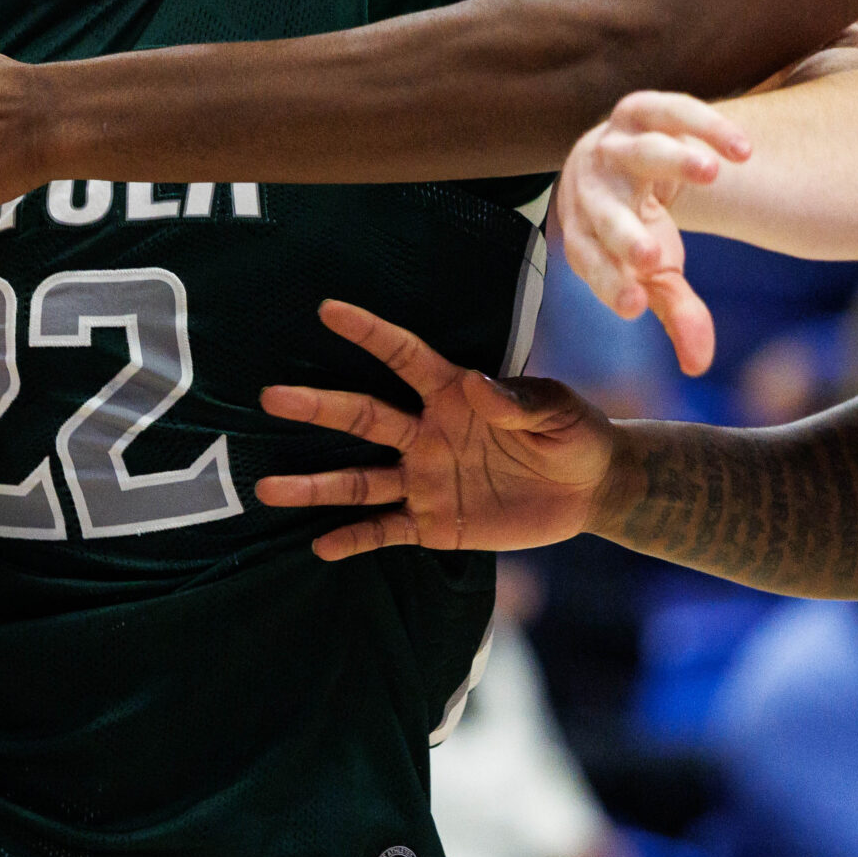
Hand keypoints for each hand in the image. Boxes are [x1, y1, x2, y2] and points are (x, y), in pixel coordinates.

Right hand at [253, 302, 621, 559]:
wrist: (589, 489)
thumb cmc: (573, 434)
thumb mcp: (558, 411)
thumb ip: (521, 400)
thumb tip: (477, 385)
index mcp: (453, 393)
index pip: (403, 357)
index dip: (369, 333)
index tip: (328, 310)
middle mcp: (426, 433)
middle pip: (363, 417)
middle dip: (318, 407)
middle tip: (271, 397)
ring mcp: (425, 478)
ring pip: (360, 481)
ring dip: (317, 486)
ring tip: (268, 489)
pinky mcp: (434, 522)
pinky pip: (386, 531)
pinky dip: (354, 539)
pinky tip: (321, 547)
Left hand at [551, 91, 746, 376]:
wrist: (618, 159)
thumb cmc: (637, 227)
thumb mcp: (657, 272)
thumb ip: (677, 312)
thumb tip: (700, 366)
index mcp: (585, 234)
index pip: (588, 262)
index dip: (608, 282)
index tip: (635, 304)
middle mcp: (591, 189)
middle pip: (601, 212)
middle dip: (622, 234)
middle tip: (653, 257)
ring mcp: (614, 145)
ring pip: (637, 150)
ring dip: (672, 160)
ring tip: (712, 174)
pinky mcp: (640, 110)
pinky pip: (669, 109)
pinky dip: (706, 125)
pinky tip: (744, 151)